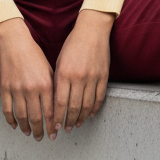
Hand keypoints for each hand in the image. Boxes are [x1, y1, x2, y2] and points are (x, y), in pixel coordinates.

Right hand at [0, 18, 53, 140]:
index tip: (53, 134)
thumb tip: (57, 108)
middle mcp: (32, 89)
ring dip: (26, 128)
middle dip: (39, 131)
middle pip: (36, 118)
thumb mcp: (49, 70)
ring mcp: (17, 90)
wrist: (14, 43)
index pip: (50, 112)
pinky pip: (7, 110)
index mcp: (46, 85)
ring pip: (21, 116)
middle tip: (40, 138)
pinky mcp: (5, 89)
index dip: (52, 126)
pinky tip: (15, 125)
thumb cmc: (34, 55)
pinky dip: (11, 120)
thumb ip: (53, 89)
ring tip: (29, 133)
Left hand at [53, 10, 113, 135]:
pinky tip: (90, 115)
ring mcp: (93, 77)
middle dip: (68, 121)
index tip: (55, 126)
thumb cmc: (73, 44)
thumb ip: (58, 81)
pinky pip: (99, 98)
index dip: (57, 117)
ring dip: (81, 118)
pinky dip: (94, 108)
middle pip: (74, 107)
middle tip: (66, 129)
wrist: (92, 30)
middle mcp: (79, 77)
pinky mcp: (104, 76)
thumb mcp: (60, 62)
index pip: (60, 102)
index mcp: (65, 73)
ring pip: (87, 105)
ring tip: (77, 125)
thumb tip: (55, 102)